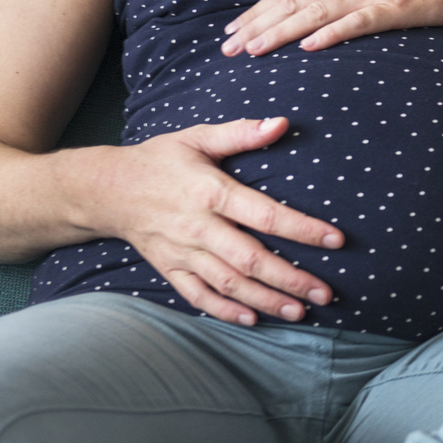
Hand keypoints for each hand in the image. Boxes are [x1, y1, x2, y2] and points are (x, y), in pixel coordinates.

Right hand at [96, 116, 344, 325]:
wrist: (106, 190)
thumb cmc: (160, 160)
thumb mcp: (198, 137)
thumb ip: (241, 132)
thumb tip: (282, 122)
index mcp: (211, 192)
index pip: (264, 215)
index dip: (302, 229)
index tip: (336, 240)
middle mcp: (198, 228)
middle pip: (251, 259)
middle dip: (291, 278)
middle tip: (326, 293)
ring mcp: (182, 252)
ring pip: (229, 283)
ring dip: (266, 300)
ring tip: (300, 311)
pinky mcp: (170, 269)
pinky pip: (198, 296)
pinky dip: (224, 310)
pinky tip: (253, 320)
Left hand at [222, 0, 442, 56]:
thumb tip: (322, 0)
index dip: (259, 11)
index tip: (233, 29)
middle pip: (292, 1)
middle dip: (256, 25)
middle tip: (227, 48)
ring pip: (314, 13)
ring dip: (279, 32)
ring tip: (253, 50)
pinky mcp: (394, 8)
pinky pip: (355, 23)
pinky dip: (330, 34)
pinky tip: (308, 47)